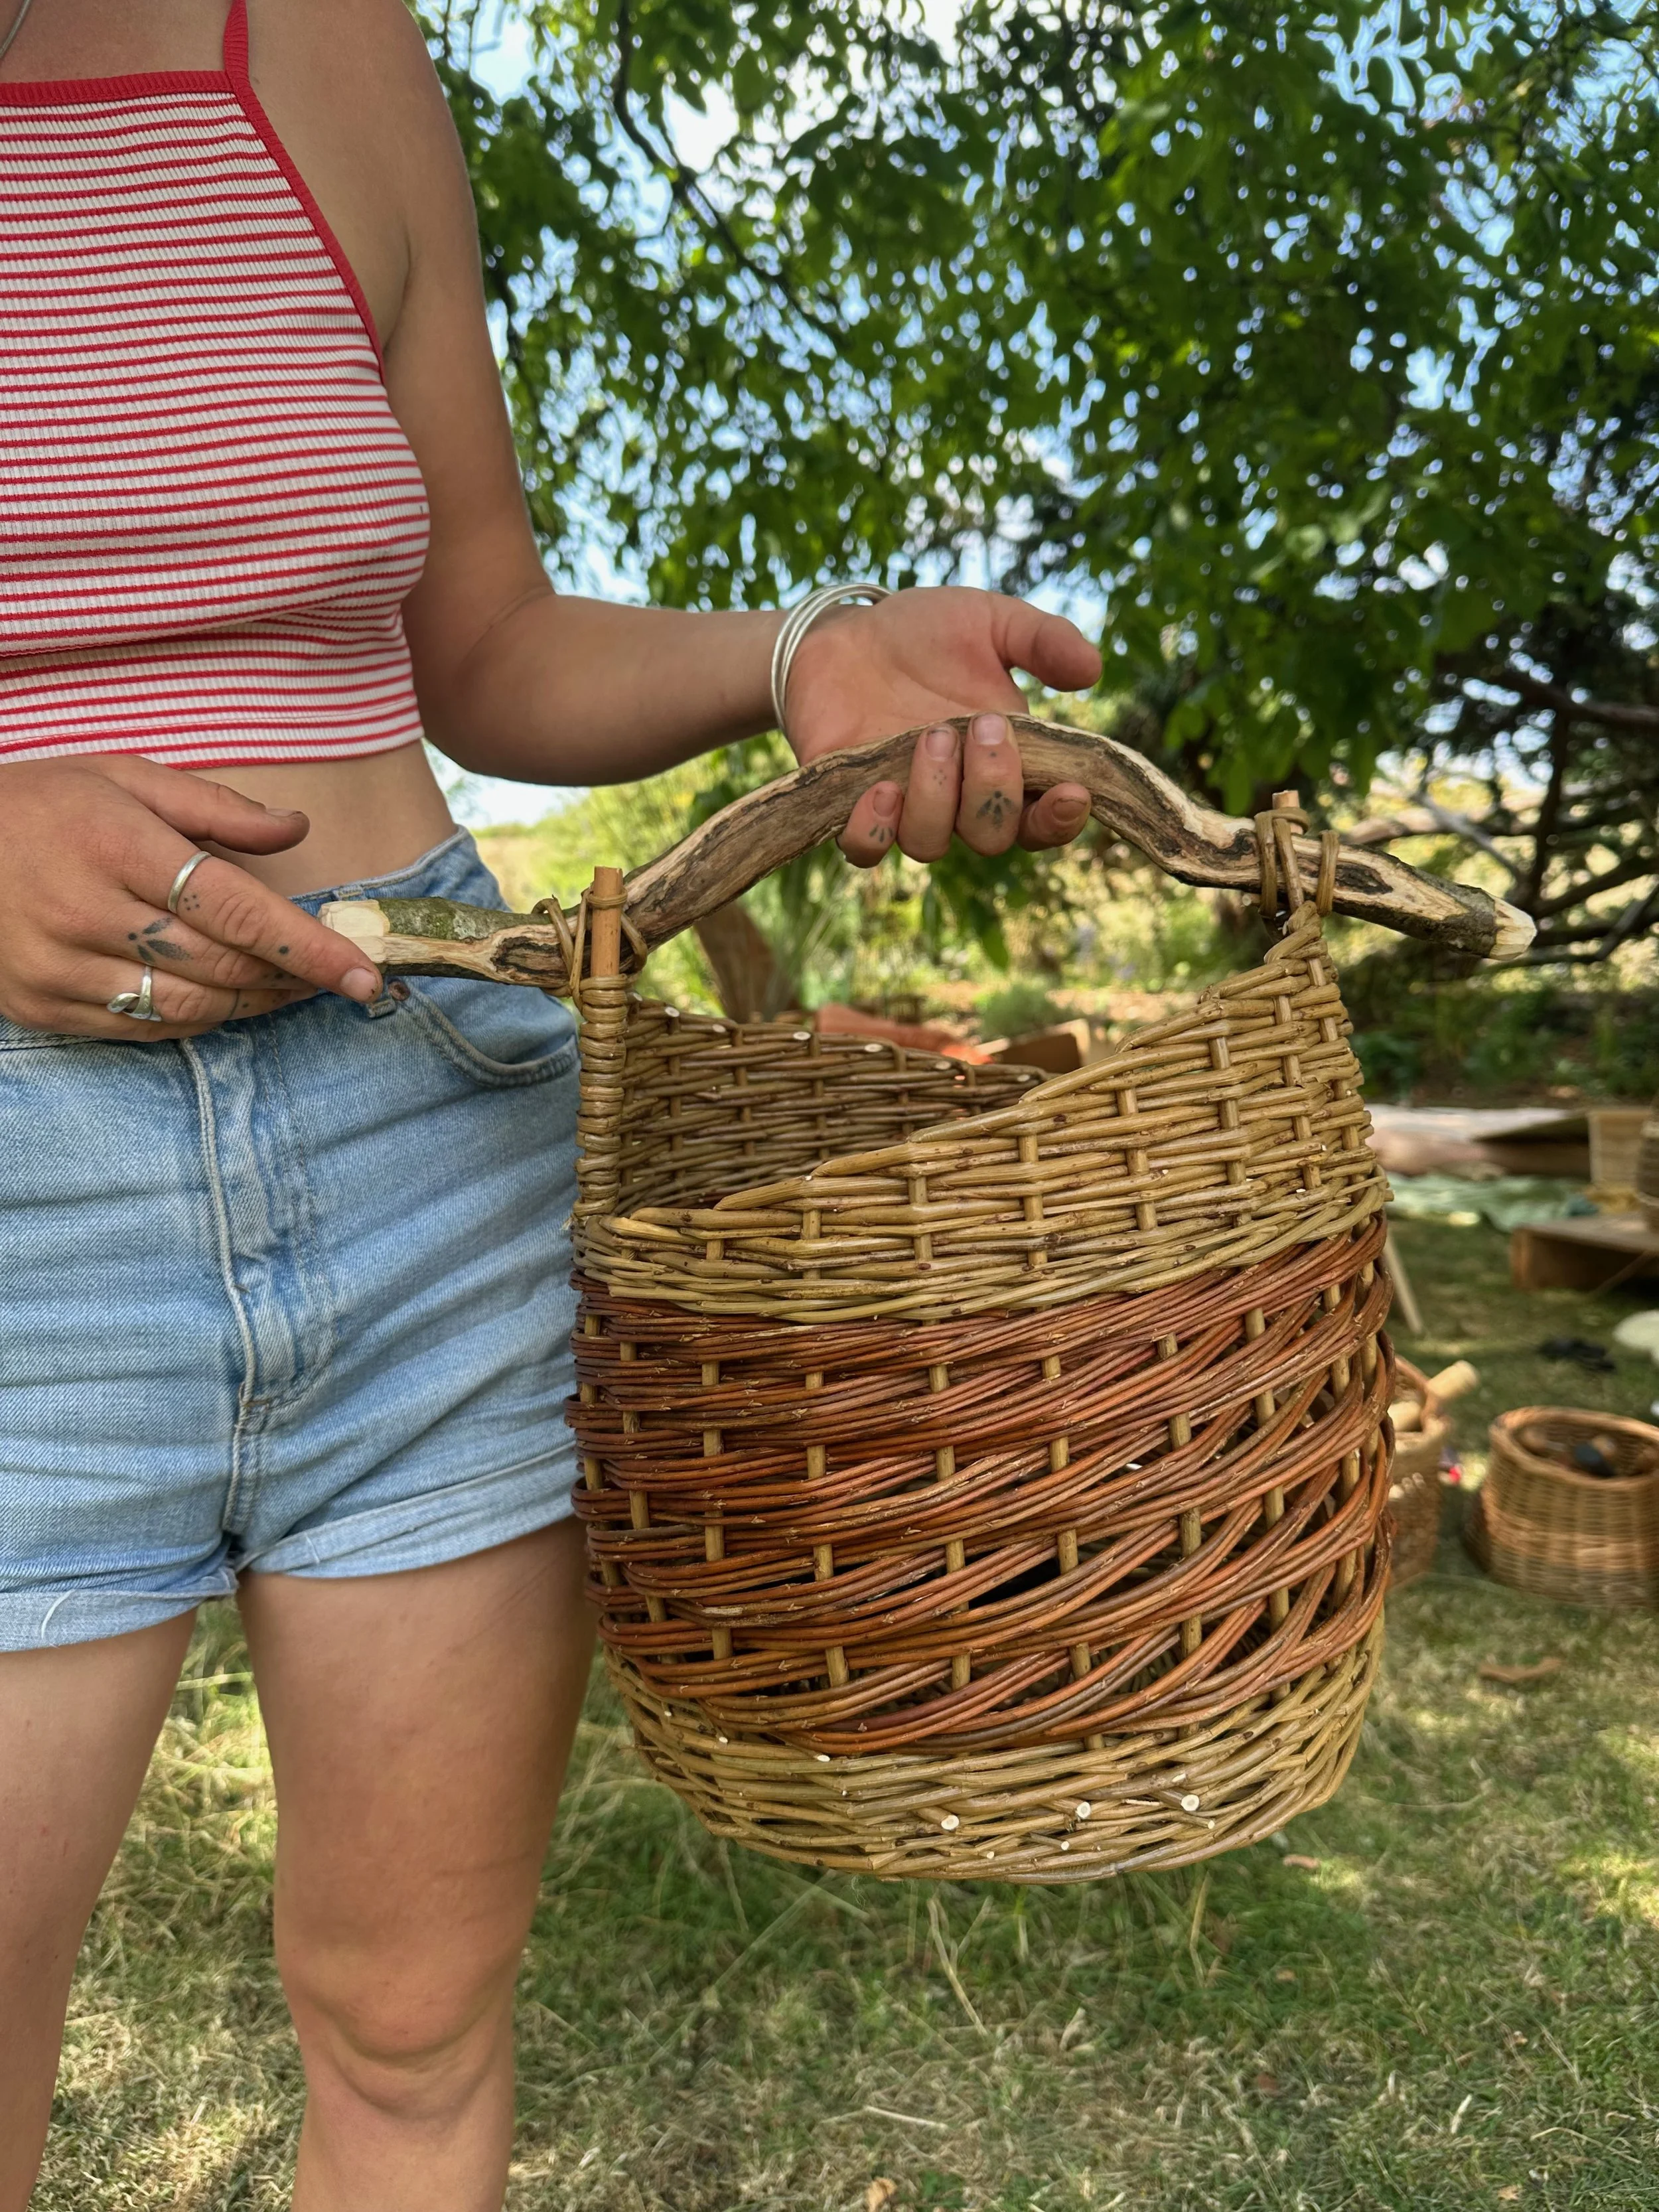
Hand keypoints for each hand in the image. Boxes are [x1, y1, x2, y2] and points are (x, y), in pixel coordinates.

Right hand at [0, 757, 384, 1038]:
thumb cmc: (42, 803)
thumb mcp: (123, 776)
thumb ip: (215, 808)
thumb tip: (298, 828)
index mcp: (116, 844)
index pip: (237, 910)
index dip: (311, 948)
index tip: (366, 975)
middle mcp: (85, 911)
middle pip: (221, 966)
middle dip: (292, 978)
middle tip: (337, 976)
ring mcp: (58, 967)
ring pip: (187, 1009)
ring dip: (252, 1006)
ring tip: (288, 989)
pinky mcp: (41, 1006)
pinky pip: (141, 1028)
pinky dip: (195, 1022)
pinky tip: (223, 1002)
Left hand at [782, 584, 1101, 864]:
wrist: (845, 630)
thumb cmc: (925, 632)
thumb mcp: (990, 622)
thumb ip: (1042, 641)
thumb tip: (1092, 668)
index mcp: (1004, 766)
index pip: (1042, 820)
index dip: (1060, 820)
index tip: (1072, 792)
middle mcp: (958, 799)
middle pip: (992, 836)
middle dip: (994, 787)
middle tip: (984, 724)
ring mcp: (904, 808)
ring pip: (931, 844)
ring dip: (937, 797)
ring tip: (931, 736)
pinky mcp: (848, 806)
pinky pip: (865, 848)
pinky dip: (875, 831)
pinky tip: (882, 789)